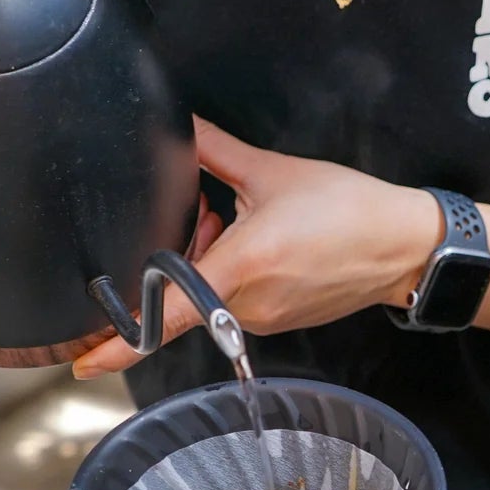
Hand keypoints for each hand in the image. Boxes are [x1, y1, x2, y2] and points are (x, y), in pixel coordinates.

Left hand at [73, 119, 440, 377]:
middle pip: (181, 289)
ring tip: (241, 222)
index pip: (166, 313)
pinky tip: (260, 241)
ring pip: (207, 294)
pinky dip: (230, 272)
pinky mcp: (275, 321)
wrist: (404, 247)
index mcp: (243, 267)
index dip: (121, 342)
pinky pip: (232, 300)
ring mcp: (261, 318)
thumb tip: (178, 128)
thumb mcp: (275, 172)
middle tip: (210, 214)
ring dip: (208, 258)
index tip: (84, 361)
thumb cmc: (350, 210)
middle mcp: (248, 304)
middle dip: (178, 254)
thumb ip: (215, 152)